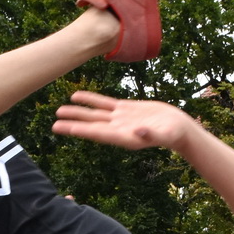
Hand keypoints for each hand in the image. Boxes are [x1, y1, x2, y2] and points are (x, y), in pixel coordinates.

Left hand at [51, 92, 198, 151]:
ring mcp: (120, 119)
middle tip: (54, 122)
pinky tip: (77, 96)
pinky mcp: (125, 109)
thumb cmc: (173, 135)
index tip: (65, 128)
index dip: (81, 130)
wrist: (179, 128)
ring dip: (78, 111)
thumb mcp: (164, 135)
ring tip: (60, 109)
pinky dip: (91, 100)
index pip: (98, 133)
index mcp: (124, 137)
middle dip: (73, 123)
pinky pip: (104, 104)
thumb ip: (151, 135)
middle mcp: (118, 129)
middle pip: (91, 125)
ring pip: (94, 114)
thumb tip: (140, 132)